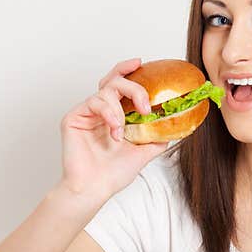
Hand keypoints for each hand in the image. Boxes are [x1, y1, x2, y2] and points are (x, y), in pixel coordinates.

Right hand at [58, 57, 167, 200]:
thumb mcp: (144, 151)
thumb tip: (178, 126)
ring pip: (105, 91)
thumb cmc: (114, 173)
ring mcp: (86, 113)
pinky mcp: (73, 118)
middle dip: (133, 87)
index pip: (120, 84)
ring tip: (122, 131)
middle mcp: (100, 110)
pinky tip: (114, 131)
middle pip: (114, 80)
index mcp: (114, 114)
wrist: (95, 189)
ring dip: (120, 109)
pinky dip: (109, 114)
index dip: (128, 70)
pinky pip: (93, 102)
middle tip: (145, 105)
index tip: (141, 63)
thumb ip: (158, 136)